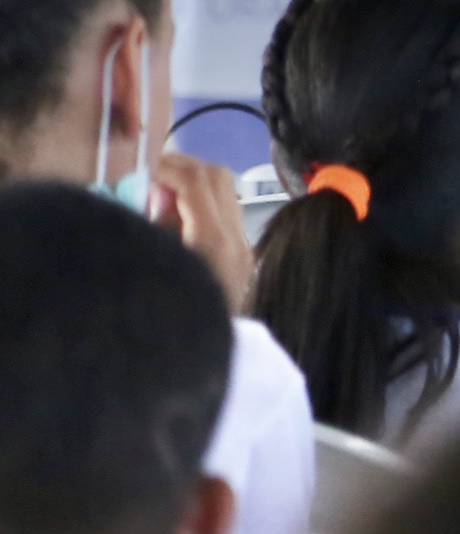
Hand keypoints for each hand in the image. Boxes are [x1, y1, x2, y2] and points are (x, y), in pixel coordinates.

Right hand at [152, 152, 255, 311]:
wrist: (206, 367)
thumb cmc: (166, 321)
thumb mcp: (153, 264)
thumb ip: (153, 229)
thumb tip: (156, 198)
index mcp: (213, 242)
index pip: (197, 181)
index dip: (167, 167)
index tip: (141, 169)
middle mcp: (236, 241)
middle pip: (218, 178)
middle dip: (183, 168)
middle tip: (150, 177)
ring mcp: (244, 250)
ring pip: (225, 194)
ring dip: (194, 186)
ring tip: (159, 202)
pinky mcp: (243, 261)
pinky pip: (225, 216)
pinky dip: (201, 207)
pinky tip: (176, 224)